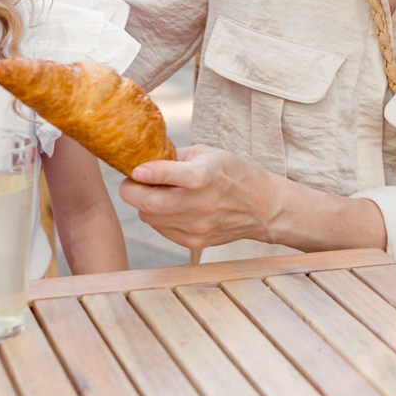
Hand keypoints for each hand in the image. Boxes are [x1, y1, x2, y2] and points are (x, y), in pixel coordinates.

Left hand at [118, 144, 274, 250]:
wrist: (263, 208)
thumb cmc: (233, 174)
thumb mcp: (208, 153)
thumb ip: (175, 156)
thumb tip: (143, 158)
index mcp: (206, 175)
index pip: (174, 176)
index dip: (151, 173)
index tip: (136, 169)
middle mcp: (201, 203)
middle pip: (151, 204)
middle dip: (132, 191)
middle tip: (133, 180)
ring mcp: (197, 227)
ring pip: (150, 217)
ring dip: (144, 203)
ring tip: (156, 192)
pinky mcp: (195, 242)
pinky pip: (160, 229)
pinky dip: (157, 217)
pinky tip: (170, 206)